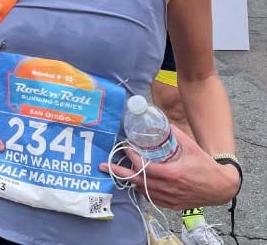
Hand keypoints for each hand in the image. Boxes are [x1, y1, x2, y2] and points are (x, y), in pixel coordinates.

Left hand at [101, 124, 239, 208]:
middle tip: (104, 166)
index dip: (131, 157)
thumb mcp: (190, 146)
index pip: (144, 167)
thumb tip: (160, 121)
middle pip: (138, 181)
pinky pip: (152, 198)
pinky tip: (136, 183)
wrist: (221, 187)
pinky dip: (142, 190)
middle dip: (119, 173)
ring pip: (143, 191)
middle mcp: (168, 188)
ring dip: (130, 181)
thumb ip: (174, 134)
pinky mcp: (173, 205)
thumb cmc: (205, 165)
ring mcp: (170, 199)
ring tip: (118, 172)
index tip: (125, 147)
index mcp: (172, 174)